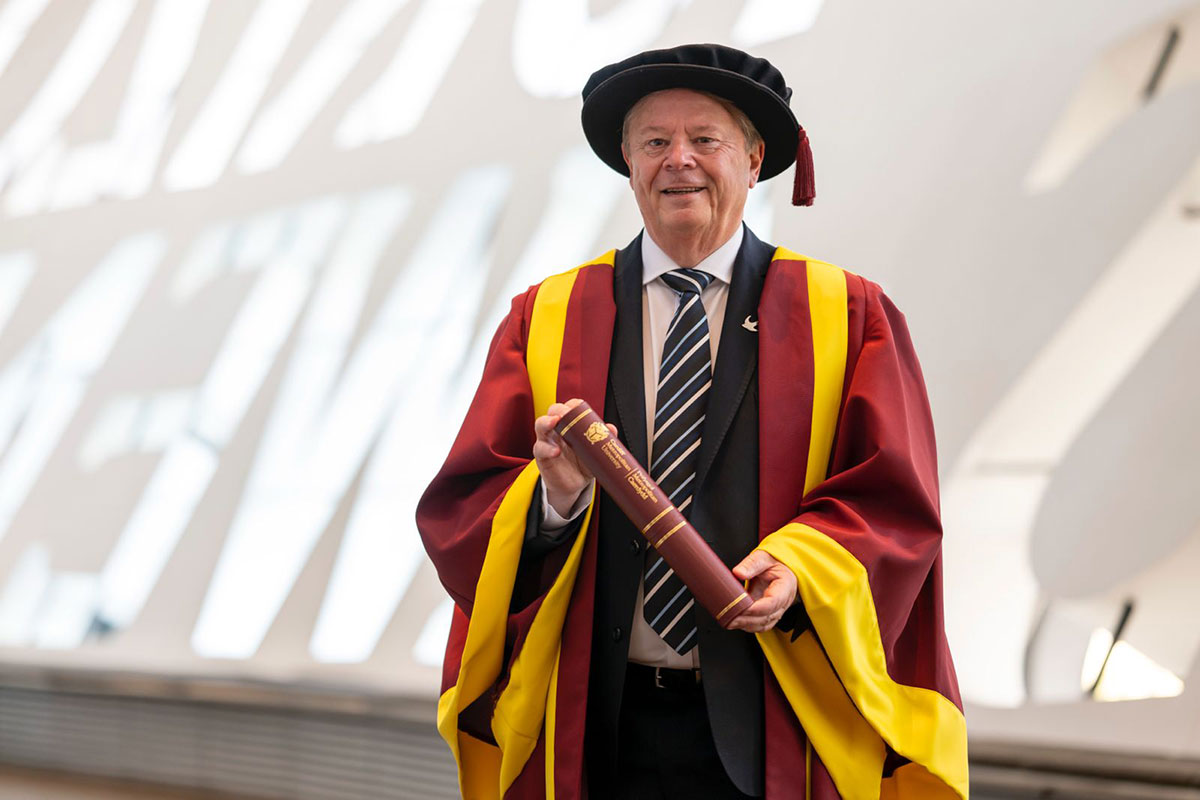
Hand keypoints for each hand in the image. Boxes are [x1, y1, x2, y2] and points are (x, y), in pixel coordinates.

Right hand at [533, 398, 615, 516]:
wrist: (574, 484)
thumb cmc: (583, 463)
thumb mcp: (595, 451)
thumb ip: (603, 439)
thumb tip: (611, 428)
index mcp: (570, 425)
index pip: (569, 408)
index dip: (572, 405)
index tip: (578, 407)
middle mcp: (557, 429)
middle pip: (553, 412)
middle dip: (559, 410)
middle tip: (565, 414)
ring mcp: (547, 441)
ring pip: (540, 425)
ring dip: (546, 422)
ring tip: (554, 422)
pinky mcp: (542, 456)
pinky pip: (540, 449)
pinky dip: (547, 448)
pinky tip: (556, 451)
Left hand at [727, 550, 797, 632]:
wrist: (779, 567)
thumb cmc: (773, 563)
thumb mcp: (763, 558)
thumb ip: (751, 564)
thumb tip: (738, 573)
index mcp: (785, 587)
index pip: (773, 602)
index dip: (757, 608)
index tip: (741, 608)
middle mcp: (783, 602)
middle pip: (767, 617)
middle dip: (747, 619)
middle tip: (729, 617)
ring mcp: (776, 610)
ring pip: (763, 625)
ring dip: (746, 625)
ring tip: (729, 621)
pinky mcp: (768, 614)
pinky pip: (759, 625)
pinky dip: (747, 626)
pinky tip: (735, 622)